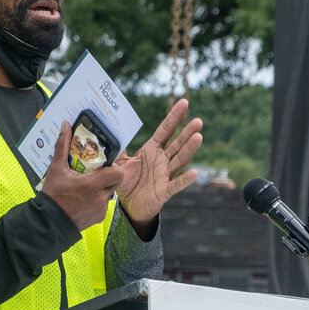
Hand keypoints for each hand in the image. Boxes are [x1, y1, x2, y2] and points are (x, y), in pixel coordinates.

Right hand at [40, 120, 122, 229]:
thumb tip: (66, 125)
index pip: (118, 173)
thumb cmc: (53, 195)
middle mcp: (101, 197)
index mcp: (93, 184)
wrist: (49, 222)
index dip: (114, 167)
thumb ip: (62, 146)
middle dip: (108, 176)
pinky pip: (104, 205)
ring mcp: (101, 209)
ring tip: (87, 186)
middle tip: (95, 173)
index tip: (104, 164)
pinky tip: (84, 199)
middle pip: (116, 182)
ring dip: (102, 188)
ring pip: (109, 193)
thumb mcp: (56, 168)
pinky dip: (97, 201)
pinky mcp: (99, 218)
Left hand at [114, 98, 202, 233]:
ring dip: (189, 149)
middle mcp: (162, 160)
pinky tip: (195, 173)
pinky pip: (176, 184)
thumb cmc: (127, 182)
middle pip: (177, 143)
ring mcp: (165, 175)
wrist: (130, 206)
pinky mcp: (165, 191)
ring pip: (180, 160)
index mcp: (151, 150)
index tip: (184, 103)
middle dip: (187, 132)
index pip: (165, 131)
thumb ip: (117, 148)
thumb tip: (109, 132)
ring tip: (199, 137)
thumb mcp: (119, 162)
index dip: (174, 117)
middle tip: (198, 121)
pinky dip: (185, 180)